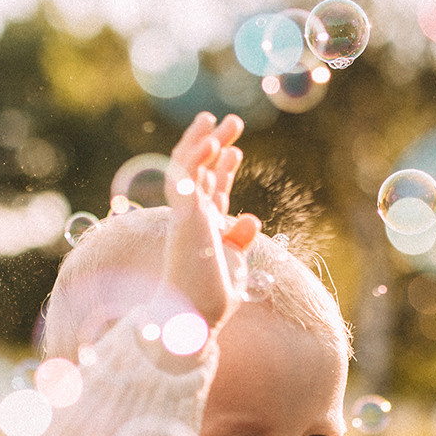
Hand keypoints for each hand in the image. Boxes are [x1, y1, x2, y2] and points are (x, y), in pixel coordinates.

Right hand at [162, 112, 260, 329]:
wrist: (193, 315)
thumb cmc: (211, 298)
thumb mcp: (233, 263)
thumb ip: (238, 239)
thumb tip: (252, 219)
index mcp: (202, 229)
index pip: (210, 191)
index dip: (222, 169)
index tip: (234, 150)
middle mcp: (191, 218)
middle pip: (200, 172)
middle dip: (214, 145)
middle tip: (232, 122)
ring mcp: (186, 214)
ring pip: (189, 167)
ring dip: (204, 141)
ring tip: (221, 120)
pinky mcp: (184, 215)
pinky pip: (184, 178)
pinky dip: (196, 157)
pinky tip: (211, 141)